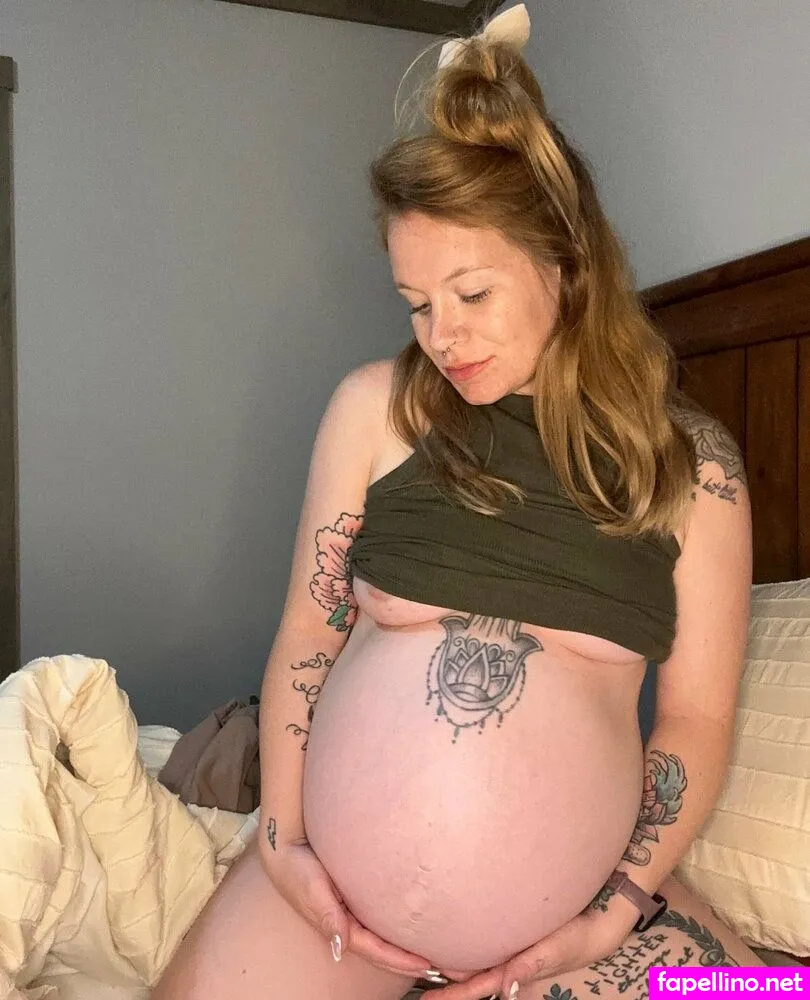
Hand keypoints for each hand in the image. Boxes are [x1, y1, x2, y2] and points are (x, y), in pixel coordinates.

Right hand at [260, 836, 434, 979]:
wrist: (284, 846)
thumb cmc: (296, 867)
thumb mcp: (311, 889)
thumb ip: (327, 915)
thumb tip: (342, 945)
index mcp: (339, 927)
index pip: (374, 950)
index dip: (399, 960)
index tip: (425, 965)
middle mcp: (346, 924)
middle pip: (381, 950)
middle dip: (406, 962)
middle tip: (439, 968)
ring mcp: (349, 912)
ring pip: (380, 936)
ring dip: (402, 948)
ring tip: (430, 952)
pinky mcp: (352, 898)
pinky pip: (376, 918)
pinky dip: (393, 927)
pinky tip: (408, 926)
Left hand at [425, 902, 637, 999]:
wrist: (597, 922)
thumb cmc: (577, 937)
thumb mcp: (555, 950)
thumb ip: (532, 965)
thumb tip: (506, 987)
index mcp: (514, 971)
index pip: (477, 987)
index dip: (453, 994)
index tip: (427, 999)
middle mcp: (509, 964)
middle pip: (471, 977)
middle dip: (446, 983)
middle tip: (416, 981)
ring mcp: (511, 950)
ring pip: (478, 961)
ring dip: (455, 965)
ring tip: (427, 962)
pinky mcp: (516, 936)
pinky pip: (488, 944)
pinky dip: (471, 946)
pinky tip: (456, 938)